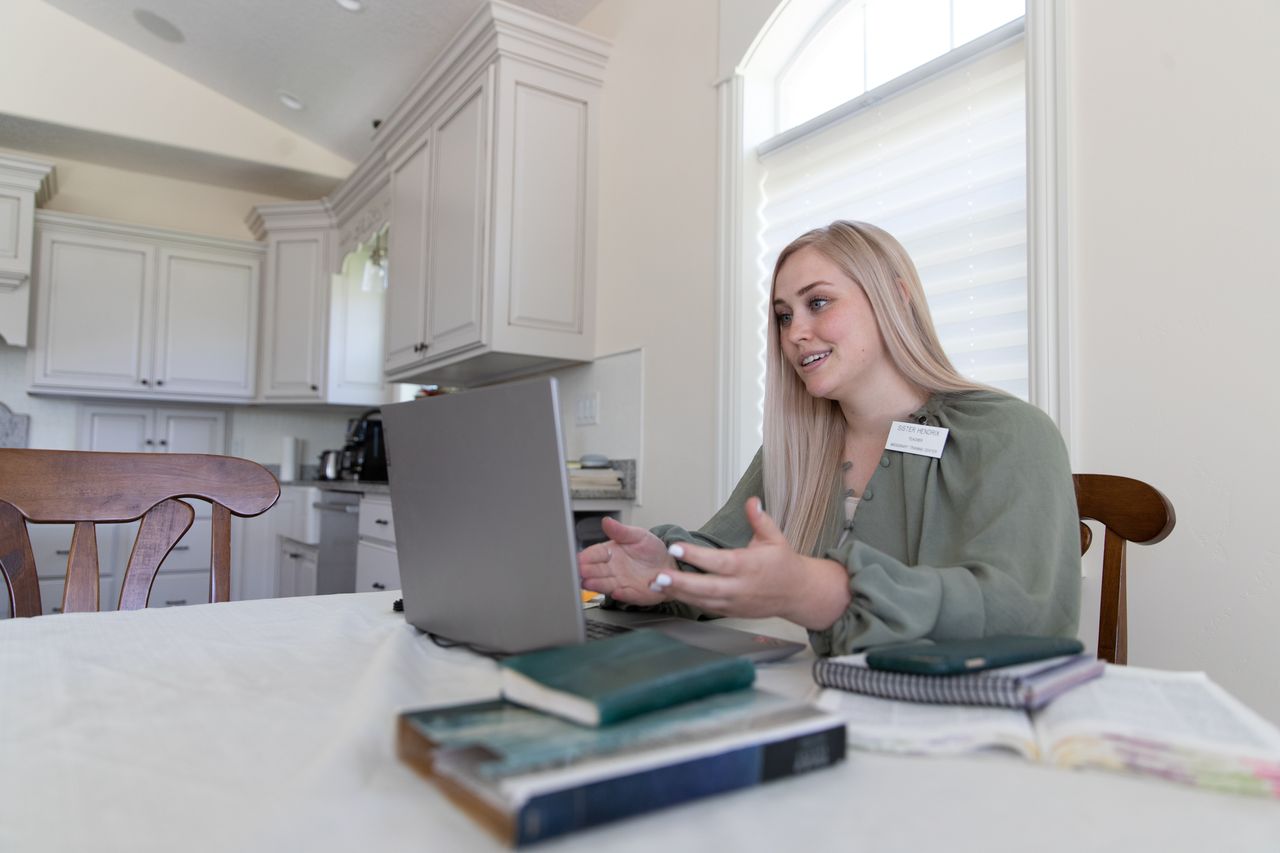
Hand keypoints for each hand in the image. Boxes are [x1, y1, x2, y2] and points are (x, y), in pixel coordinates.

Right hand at [578, 516, 677, 605]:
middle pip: (595, 571)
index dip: (586, 556)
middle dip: (586, 572)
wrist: (669, 565)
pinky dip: (620, 595)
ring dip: (597, 584)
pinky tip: (615, 592)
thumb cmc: (651, 550)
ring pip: (605, 584)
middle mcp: (612, 569)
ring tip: (589, 583)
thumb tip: (606, 521)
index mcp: (610, 552)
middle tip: (579, 571)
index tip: (579, 558)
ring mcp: (620, 582)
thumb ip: (621, 530)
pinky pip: (625, 595)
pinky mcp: (632, 594)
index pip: (594, 554)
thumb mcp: (637, 535)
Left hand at [656, 498, 850, 627]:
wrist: (798, 593)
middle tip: (658, 576)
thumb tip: (752, 501)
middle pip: (706, 587)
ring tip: (656, 585)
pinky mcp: (732, 612)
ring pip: (703, 601)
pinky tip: (671, 594)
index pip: (718, 561)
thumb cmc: (783, 564)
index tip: (676, 547)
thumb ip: (760, 520)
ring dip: (679, 594)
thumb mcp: (775, 538)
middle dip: (681, 583)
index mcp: (749, 566)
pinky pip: (707, 608)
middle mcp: (740, 587)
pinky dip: (689, 602)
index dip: (696, 555)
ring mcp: (735, 603)